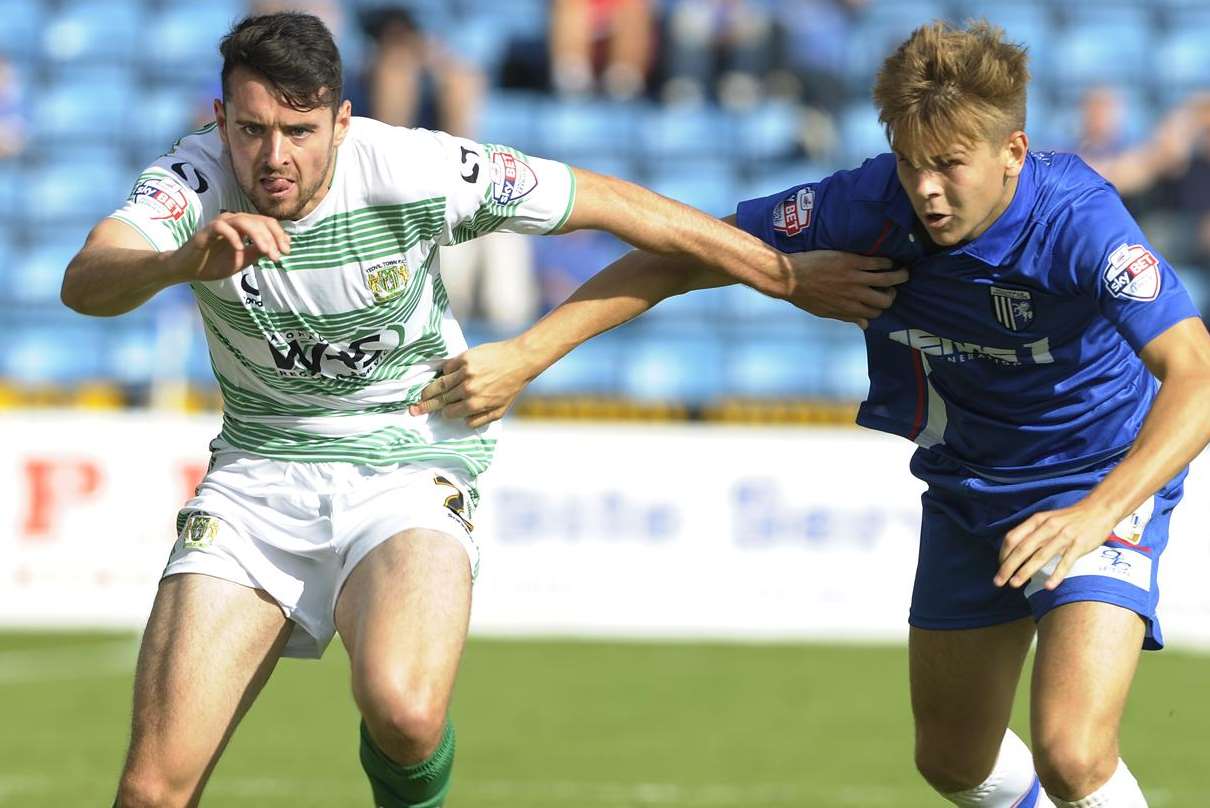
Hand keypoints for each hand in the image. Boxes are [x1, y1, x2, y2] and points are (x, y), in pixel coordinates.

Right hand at [172, 212, 290, 281]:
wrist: (189, 269)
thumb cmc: (214, 263)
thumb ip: (258, 252)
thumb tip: (279, 247)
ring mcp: (219, 224)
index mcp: (243, 226)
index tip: (287, 251)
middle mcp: (233, 221)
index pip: (266, 223)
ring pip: (243, 221)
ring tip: (266, 252)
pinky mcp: (205, 231)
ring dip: (258, 236)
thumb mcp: (243, 260)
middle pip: (258, 220)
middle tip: (278, 255)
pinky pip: (221, 227)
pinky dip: (233, 237)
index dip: (279, 235)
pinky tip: (240, 249)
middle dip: (272, 238)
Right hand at [408, 339, 533, 426]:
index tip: (440, 413)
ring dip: (428, 390)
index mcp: (476, 404)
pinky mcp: (465, 358)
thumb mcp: (500, 410)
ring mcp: (465, 373)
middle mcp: (468, 389)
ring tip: (420, 395)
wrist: (519, 360)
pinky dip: (444, 371)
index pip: (450, 412)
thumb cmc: (511, 387)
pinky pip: (448, 367)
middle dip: (426, 405)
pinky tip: (445, 375)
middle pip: (441, 399)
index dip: (444, 413)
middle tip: (413, 410)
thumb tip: (463, 423)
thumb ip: (481, 420)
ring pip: (440, 384)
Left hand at [784, 251, 907, 327]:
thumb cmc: (805, 295)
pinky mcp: (852, 262)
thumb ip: (847, 317)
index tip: (882, 300)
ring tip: (904, 272)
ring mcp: (855, 278)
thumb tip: (865, 325)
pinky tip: (888, 261)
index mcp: (848, 309)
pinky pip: (877, 263)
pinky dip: (887, 262)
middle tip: (892, 286)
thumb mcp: (825, 312)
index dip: (881, 307)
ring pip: (888, 279)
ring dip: (900, 276)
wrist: (790, 277)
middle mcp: (855, 295)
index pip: (875, 313)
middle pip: (886, 299)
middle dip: (892, 294)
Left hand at [994, 500, 1118, 590]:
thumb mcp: (1046, 519)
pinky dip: (1056, 574)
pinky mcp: (1080, 544)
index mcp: (1037, 521)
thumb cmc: (1069, 518)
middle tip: (998, 581)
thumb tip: (1014, 551)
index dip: (1003, 554)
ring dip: (1025, 571)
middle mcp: (1048, 527)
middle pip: (1022, 549)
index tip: (999, 568)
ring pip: (1040, 556)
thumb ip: (1032, 533)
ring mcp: (1064, 536)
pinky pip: (1066, 562)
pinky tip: (1048, 586)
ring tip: (1015, 584)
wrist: (1099, 509)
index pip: (1013, 538)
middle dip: (1008, 566)